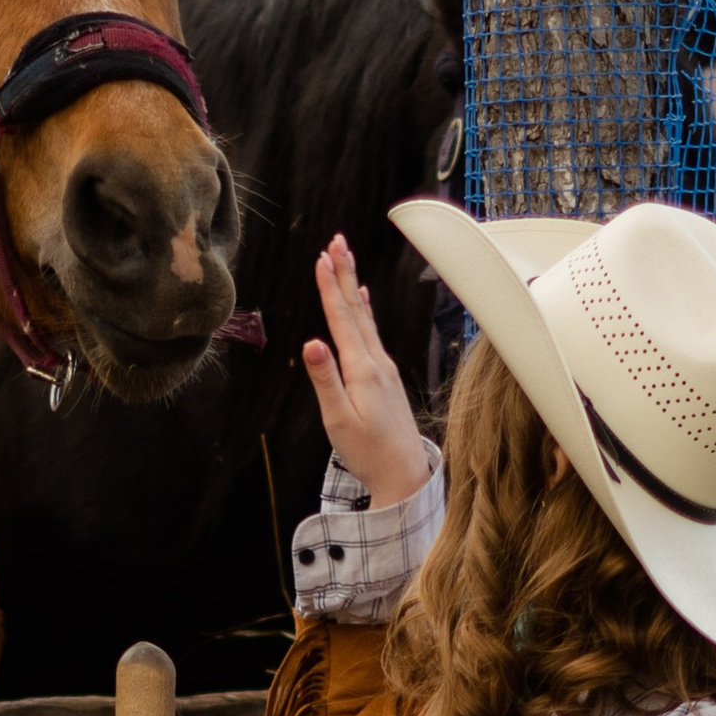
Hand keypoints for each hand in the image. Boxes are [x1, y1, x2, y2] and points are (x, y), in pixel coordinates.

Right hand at [303, 236, 430, 506]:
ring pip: (365, 318)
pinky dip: (364, 311)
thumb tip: (312, 342)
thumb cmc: (368, 452)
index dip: (330, 287)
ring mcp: (384, 368)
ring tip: (345, 260)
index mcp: (362, 370)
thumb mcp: (339, 420)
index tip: (322, 258)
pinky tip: (363, 301)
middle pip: (356, 310)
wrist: (404, 474)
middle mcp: (376, 362)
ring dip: (353, 287)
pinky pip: (372, 333)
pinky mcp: (385, 377)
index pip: (342, 320)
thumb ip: (326, 379)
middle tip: (337, 241)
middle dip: (345, 274)